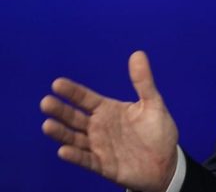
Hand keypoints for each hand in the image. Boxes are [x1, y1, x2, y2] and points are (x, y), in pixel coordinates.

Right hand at [40, 51, 178, 191]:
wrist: (165, 162)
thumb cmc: (158, 131)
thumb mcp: (153, 104)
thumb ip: (143, 82)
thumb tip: (138, 54)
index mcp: (108, 110)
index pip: (86, 99)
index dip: (72, 92)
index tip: (57, 83)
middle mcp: (99, 127)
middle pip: (75, 117)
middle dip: (60, 110)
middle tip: (46, 102)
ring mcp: (98, 146)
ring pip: (75, 138)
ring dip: (61, 133)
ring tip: (47, 125)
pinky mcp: (102, 164)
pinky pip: (85, 160)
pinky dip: (75, 156)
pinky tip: (64, 150)